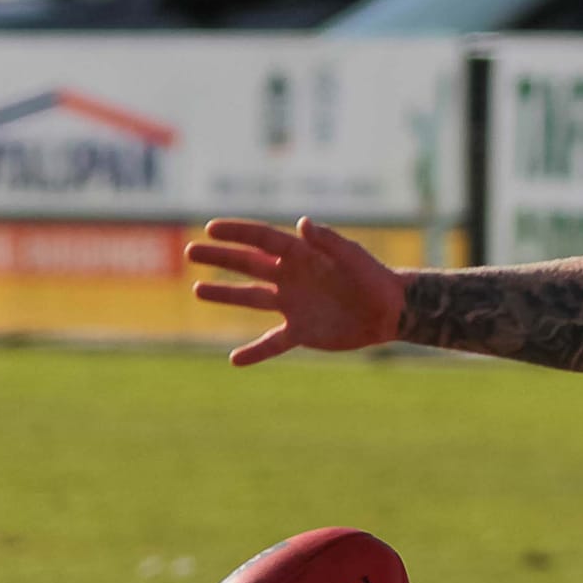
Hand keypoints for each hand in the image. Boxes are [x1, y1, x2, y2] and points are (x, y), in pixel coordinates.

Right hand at [187, 216, 406, 367]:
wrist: (391, 311)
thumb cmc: (373, 277)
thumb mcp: (352, 256)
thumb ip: (328, 240)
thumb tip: (302, 222)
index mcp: (301, 255)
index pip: (262, 240)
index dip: (237, 233)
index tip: (210, 227)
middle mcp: (291, 278)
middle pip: (248, 265)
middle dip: (220, 258)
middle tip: (191, 252)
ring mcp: (293, 304)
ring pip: (251, 298)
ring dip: (225, 295)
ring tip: (197, 290)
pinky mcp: (301, 331)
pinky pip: (272, 342)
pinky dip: (255, 351)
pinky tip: (234, 360)